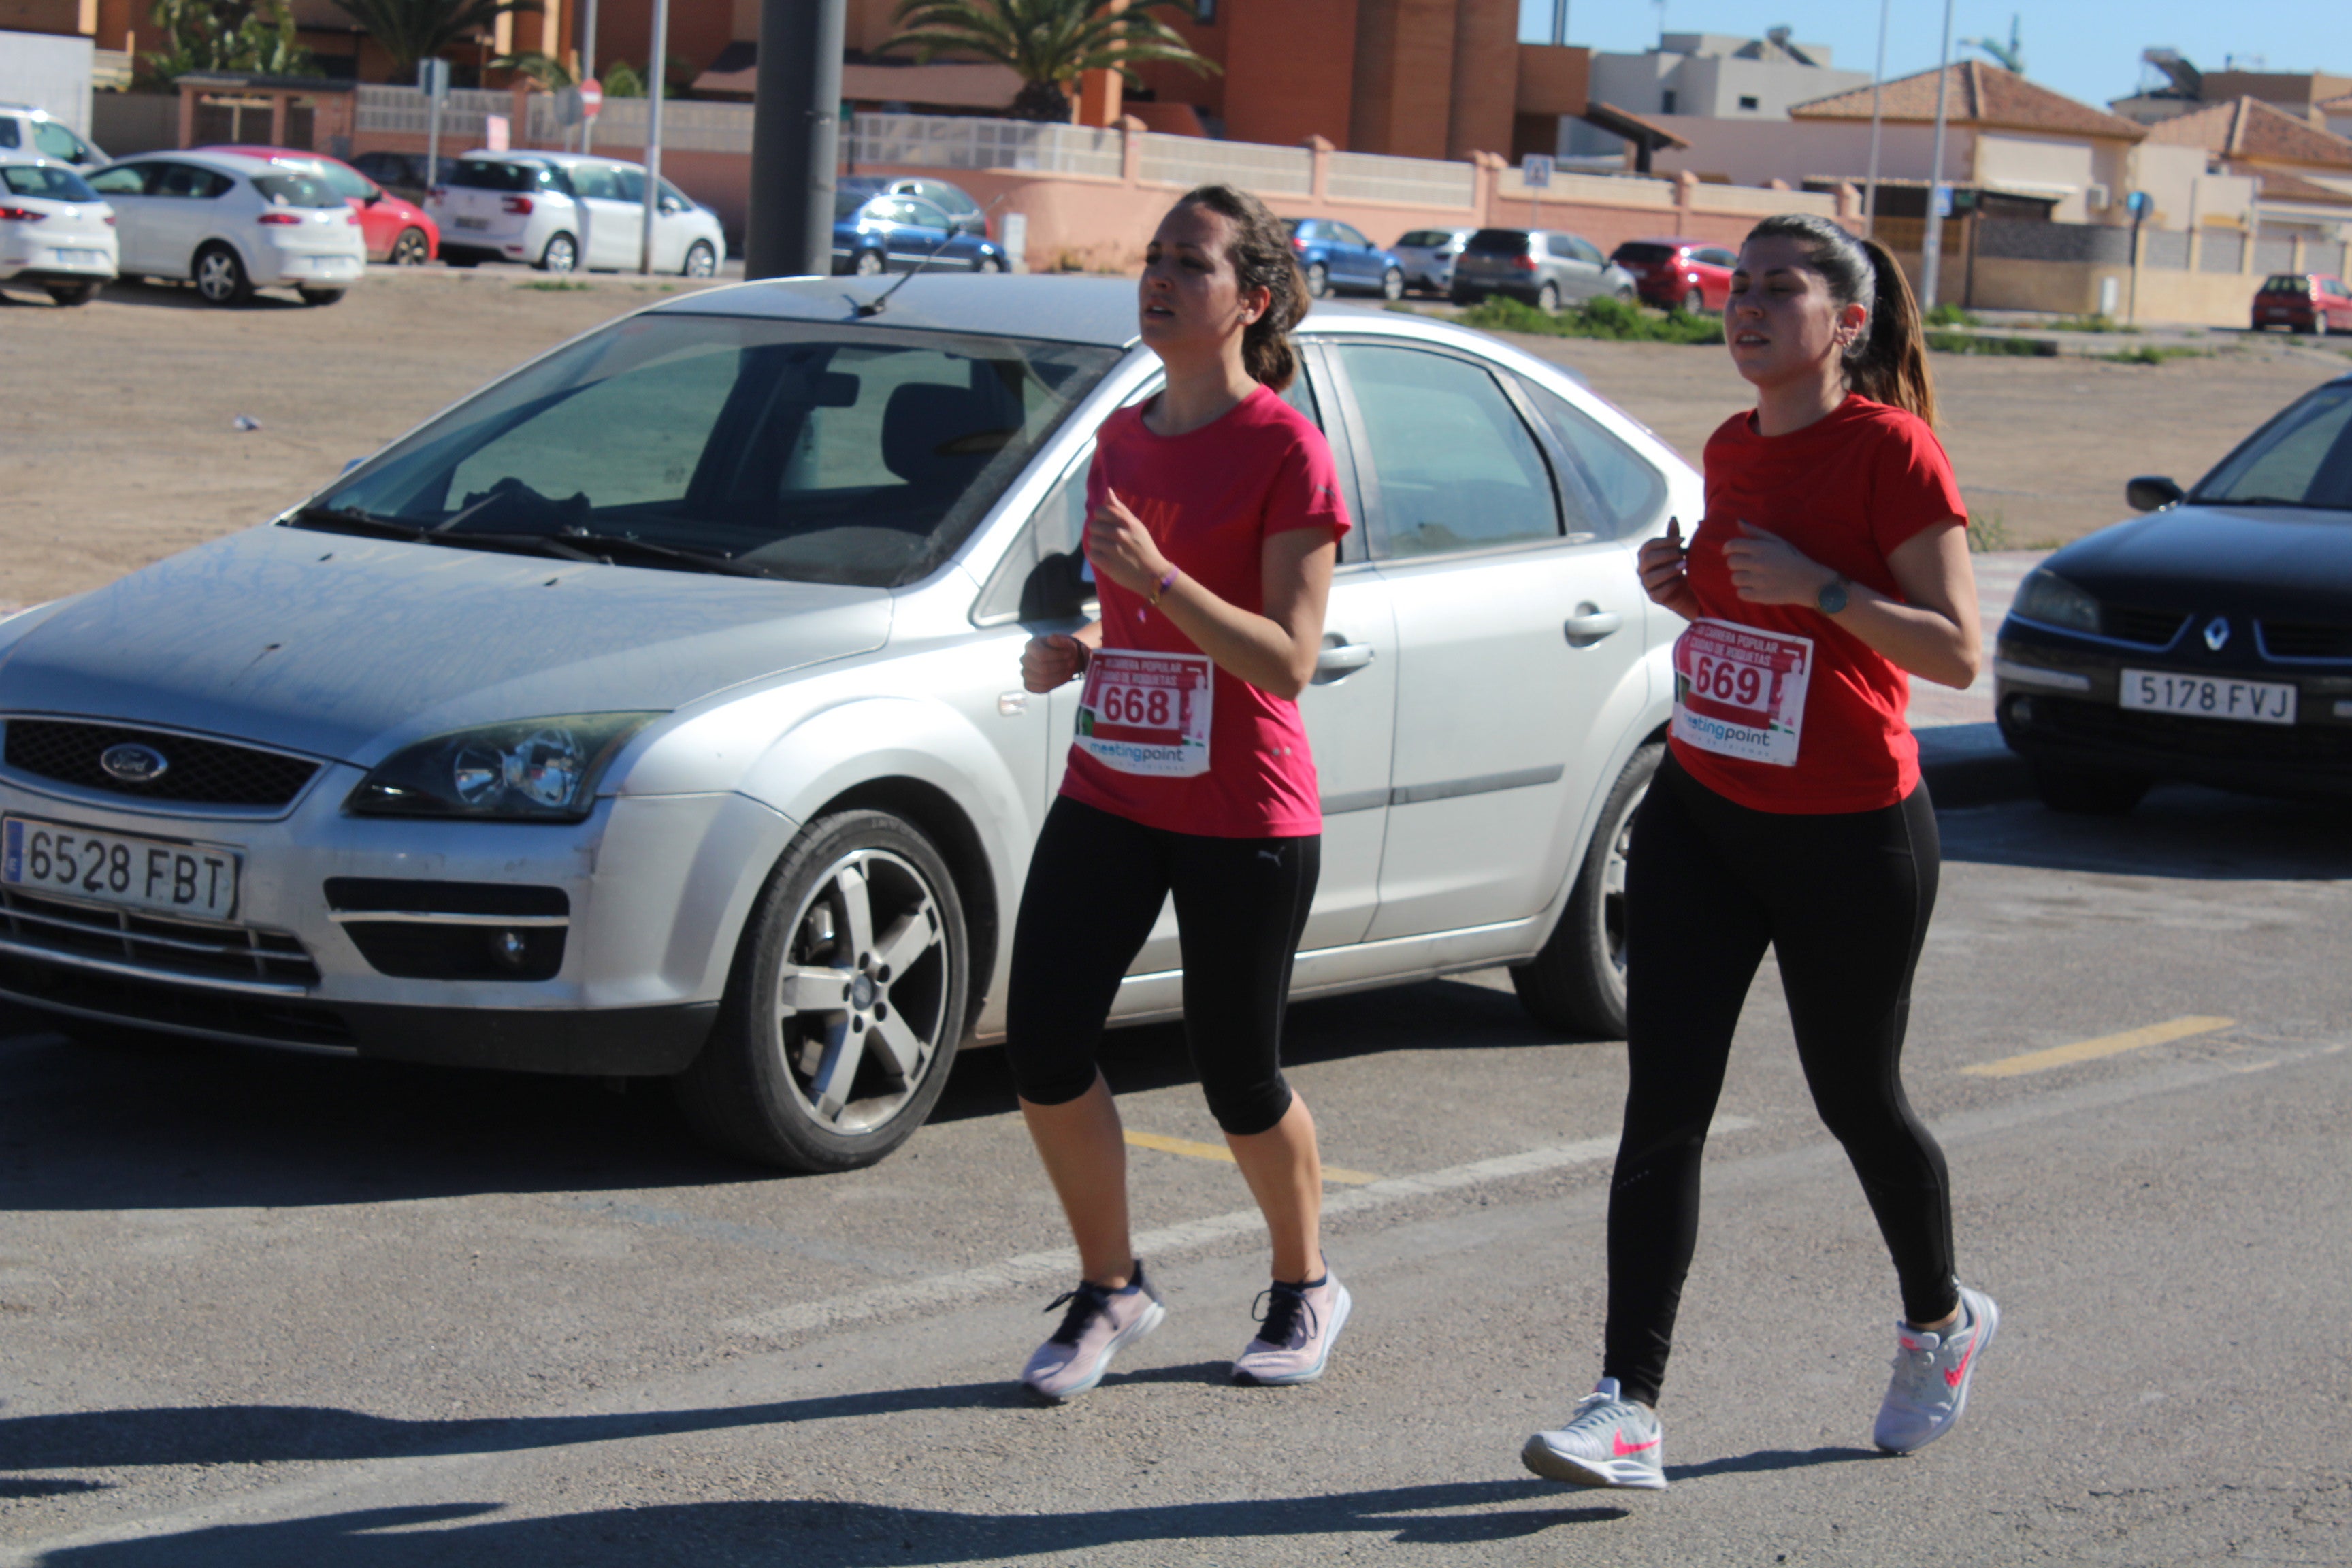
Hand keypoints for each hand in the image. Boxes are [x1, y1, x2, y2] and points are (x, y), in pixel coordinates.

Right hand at [1021, 633, 1087, 692]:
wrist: (1063, 660)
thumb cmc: (1063, 649)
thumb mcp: (1064, 641)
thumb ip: (1059, 639)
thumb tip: (1051, 638)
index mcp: (1030, 645)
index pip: (1041, 655)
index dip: (1057, 657)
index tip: (1069, 655)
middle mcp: (1024, 659)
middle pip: (1042, 669)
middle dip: (1061, 667)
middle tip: (1071, 664)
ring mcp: (1025, 673)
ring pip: (1043, 680)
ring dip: (1060, 676)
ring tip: (1069, 671)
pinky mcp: (1029, 685)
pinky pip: (1041, 689)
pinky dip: (1056, 684)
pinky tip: (1063, 678)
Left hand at [1083, 488, 1169, 597]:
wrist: (1152, 574)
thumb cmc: (1143, 547)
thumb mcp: (1136, 525)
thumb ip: (1120, 509)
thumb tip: (1107, 491)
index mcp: (1126, 522)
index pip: (1100, 511)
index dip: (1100, 518)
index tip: (1107, 525)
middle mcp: (1119, 533)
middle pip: (1093, 526)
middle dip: (1099, 533)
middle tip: (1110, 541)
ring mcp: (1113, 549)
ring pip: (1091, 540)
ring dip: (1098, 546)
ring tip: (1109, 551)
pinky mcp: (1107, 563)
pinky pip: (1091, 554)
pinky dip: (1097, 558)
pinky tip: (1107, 559)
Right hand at [1637, 516, 1697, 612]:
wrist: (1685, 590)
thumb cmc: (1678, 567)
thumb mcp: (1676, 551)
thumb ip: (1673, 536)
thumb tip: (1673, 518)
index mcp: (1646, 556)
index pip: (1649, 545)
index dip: (1665, 541)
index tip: (1683, 539)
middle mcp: (1642, 569)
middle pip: (1647, 559)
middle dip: (1666, 555)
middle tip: (1683, 553)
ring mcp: (1647, 584)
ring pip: (1651, 577)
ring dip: (1669, 570)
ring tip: (1684, 565)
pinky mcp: (1654, 597)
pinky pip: (1659, 592)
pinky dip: (1670, 585)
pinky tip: (1682, 580)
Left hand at [1722, 522, 1836, 605]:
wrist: (1809, 581)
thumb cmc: (1792, 558)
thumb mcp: (1777, 540)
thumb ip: (1756, 532)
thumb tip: (1739, 521)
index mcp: (1761, 548)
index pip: (1733, 545)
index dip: (1727, 548)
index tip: (1728, 552)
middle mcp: (1758, 563)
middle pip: (1731, 563)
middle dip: (1736, 563)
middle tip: (1746, 565)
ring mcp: (1758, 580)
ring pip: (1735, 579)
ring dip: (1741, 578)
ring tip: (1752, 577)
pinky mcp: (1760, 596)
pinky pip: (1741, 594)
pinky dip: (1745, 592)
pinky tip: (1754, 588)